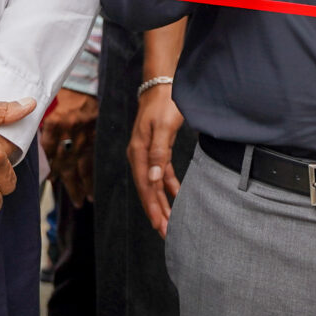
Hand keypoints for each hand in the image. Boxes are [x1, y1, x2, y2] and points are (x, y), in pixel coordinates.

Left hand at [41, 90, 97, 207]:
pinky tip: (93, 186)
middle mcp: (69, 130)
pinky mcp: (96, 132)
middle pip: (65, 163)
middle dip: (67, 183)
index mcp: (54, 123)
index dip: (49, 169)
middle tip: (70, 202)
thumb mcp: (47, 106)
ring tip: (81, 201)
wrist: (86, 78)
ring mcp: (85, 132)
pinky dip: (92, 174)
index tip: (50, 182)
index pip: (48, 153)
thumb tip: (34, 150)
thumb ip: (42, 127)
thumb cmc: (63, 93)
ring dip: (80, 185)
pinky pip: (93, 157)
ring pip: (81, 165)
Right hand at [128, 79, 186, 238]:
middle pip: (147, 190)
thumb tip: (153, 180)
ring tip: (170, 221)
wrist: (163, 83)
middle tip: (166, 232)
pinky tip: (176, 196)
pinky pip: (161, 173)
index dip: (152, 208)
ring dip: (163, 202)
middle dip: (157, 212)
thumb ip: (159, 153)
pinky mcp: (156, 148)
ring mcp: (147, 153)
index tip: (159, 226)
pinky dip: (168, 186)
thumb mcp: (164, 126)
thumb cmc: (164, 102)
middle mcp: (140, 155)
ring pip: (154, 184)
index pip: (145, 187)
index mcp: (139, 152)